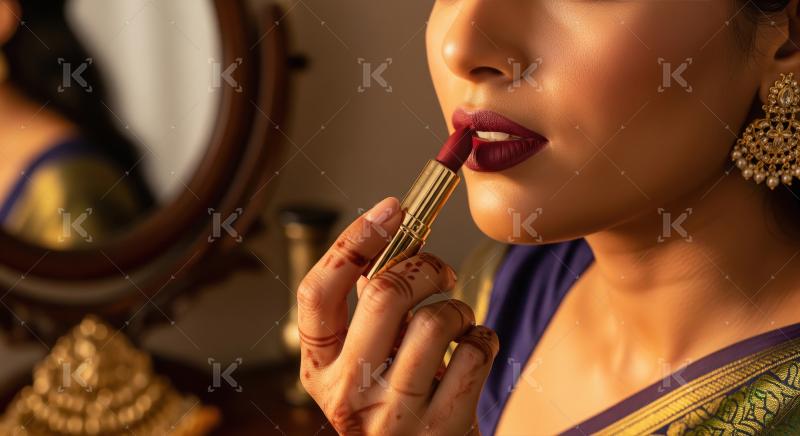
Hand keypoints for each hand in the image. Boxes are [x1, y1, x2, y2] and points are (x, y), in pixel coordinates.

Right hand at [297, 196, 499, 435]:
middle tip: (440, 272)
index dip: (355, 241)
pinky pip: (474, 353)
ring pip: (435, 321)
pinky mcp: (440, 429)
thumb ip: (370, 310)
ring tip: (458, 323)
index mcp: (319, 369)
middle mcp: (346, 394)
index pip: (318, 292)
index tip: (392, 208)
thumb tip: (395, 236)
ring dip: (457, 309)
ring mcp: (392, 416)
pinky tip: (476, 349)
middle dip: (424, 267)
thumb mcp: (369, 361)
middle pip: (383, 295)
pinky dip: (484, 338)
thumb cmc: (400, 402)